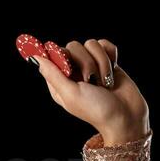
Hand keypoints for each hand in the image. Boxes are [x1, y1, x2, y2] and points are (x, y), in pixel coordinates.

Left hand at [33, 38, 149, 145]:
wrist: (125, 116)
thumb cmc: (96, 110)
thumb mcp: (70, 94)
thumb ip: (53, 74)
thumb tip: (34, 58)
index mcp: (60, 82)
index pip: (51, 56)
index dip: (58, 55)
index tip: (66, 60)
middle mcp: (74, 72)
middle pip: (73, 46)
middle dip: (85, 62)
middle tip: (90, 80)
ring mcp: (91, 65)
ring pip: (91, 44)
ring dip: (101, 63)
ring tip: (104, 82)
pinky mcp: (107, 61)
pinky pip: (105, 44)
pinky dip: (110, 57)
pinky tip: (112, 72)